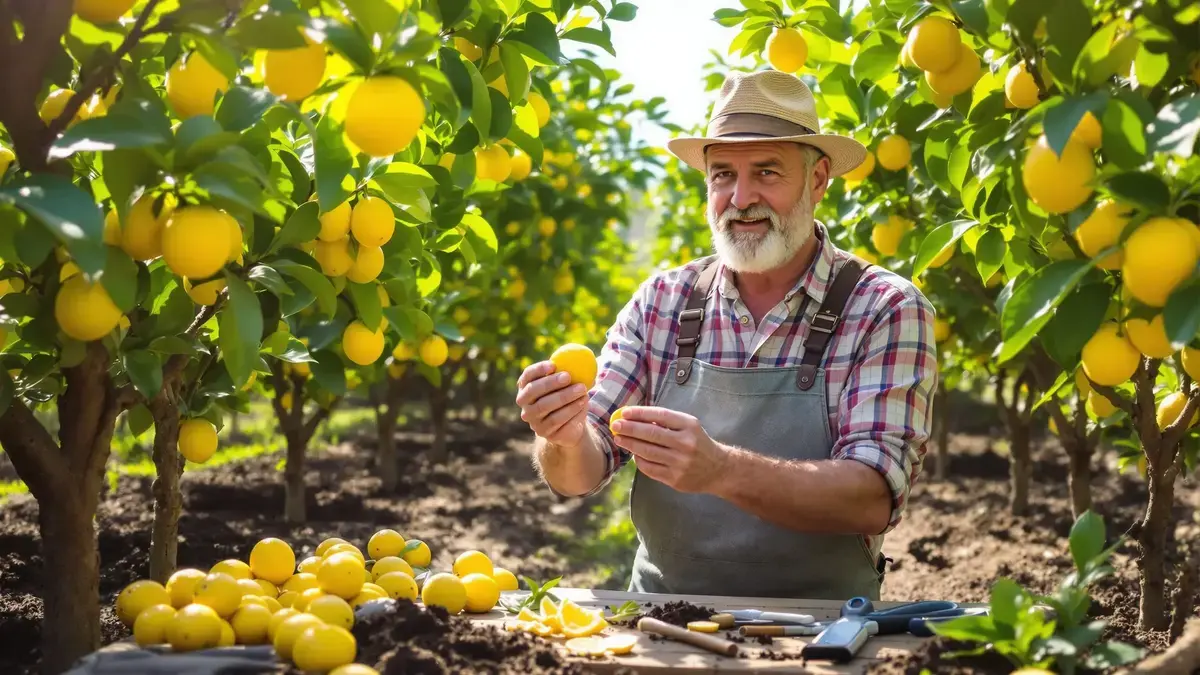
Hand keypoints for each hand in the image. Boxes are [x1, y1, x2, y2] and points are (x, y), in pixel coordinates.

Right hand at [515, 361, 589, 446]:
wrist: (570, 426)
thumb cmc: (567, 398)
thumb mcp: (567, 384)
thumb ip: (569, 372)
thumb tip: (580, 358)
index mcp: (526, 388)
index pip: (527, 376)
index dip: (538, 369)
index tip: (553, 365)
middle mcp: (525, 405)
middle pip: (533, 392)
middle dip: (550, 383)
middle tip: (568, 376)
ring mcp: (533, 421)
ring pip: (545, 407)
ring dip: (566, 398)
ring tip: (582, 392)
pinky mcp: (544, 433)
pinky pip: (558, 421)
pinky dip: (572, 411)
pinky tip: (583, 404)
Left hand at [611, 406, 729, 493]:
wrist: (718, 469)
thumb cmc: (698, 443)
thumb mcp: (689, 426)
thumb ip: (666, 422)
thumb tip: (635, 417)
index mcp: (689, 426)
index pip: (660, 415)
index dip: (640, 413)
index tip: (624, 412)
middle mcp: (685, 444)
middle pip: (651, 434)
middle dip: (630, 428)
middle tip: (616, 425)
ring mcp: (680, 463)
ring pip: (647, 452)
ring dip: (630, 444)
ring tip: (619, 438)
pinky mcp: (675, 479)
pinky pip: (650, 468)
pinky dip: (639, 460)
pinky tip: (634, 454)